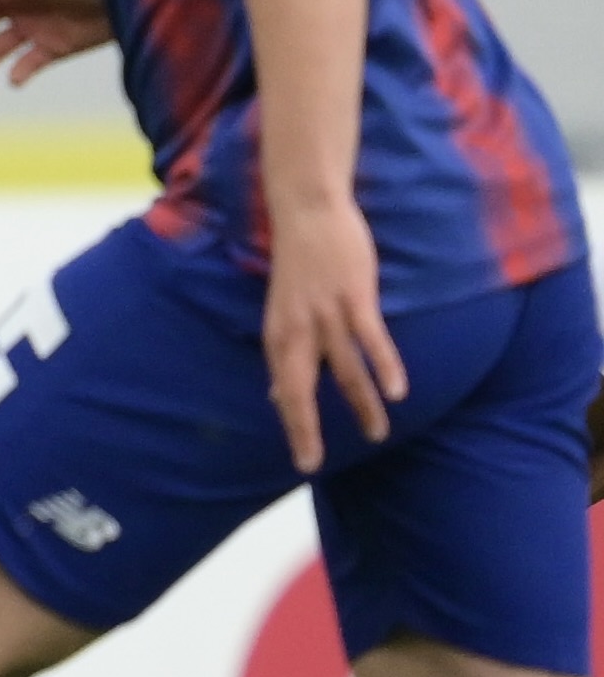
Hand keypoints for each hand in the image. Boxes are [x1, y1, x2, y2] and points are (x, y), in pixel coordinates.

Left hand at [262, 196, 405, 472]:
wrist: (307, 213)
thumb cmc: (298, 265)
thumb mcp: (283, 315)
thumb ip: (285, 354)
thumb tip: (278, 395)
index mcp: (278, 336)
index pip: (284, 391)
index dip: (293, 425)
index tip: (304, 460)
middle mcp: (296, 331)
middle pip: (300, 390)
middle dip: (307, 429)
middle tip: (314, 463)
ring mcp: (325, 315)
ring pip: (344, 371)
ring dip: (362, 405)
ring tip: (378, 434)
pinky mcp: (354, 298)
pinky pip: (370, 339)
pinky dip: (384, 365)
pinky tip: (398, 390)